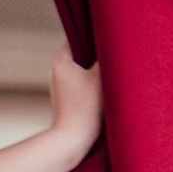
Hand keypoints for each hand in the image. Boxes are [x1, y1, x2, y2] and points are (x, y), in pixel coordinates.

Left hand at [47, 43, 103, 163]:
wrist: (72, 140)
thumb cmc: (85, 108)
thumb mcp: (100, 77)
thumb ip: (106, 57)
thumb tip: (114, 43)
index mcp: (61, 61)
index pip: (76, 36)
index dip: (93, 32)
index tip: (109, 31)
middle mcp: (57, 71)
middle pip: (80, 52)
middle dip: (97, 50)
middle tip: (115, 48)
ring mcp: (62, 86)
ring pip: (82, 68)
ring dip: (96, 67)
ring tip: (113, 67)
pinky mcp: (68, 99)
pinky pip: (83, 82)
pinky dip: (93, 81)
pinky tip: (106, 86)